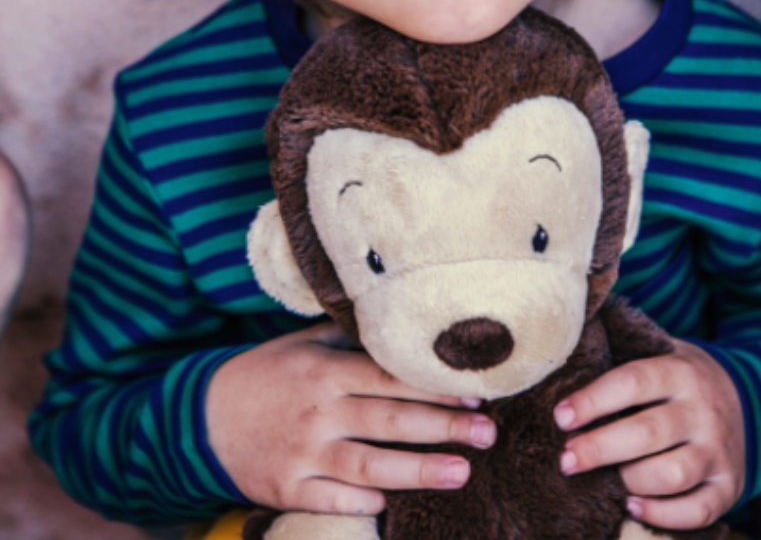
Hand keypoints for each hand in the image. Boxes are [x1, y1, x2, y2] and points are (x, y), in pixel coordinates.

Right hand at [206, 321, 495, 514]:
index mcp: (325, 371)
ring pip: (370, 467)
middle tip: (488, 433)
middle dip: (443, 427)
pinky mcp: (288, 490)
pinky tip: (397, 506)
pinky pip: (334, 501)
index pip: (390, 378)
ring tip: (462, 472)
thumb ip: (348, 340)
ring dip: (418, 471)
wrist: (201, 419)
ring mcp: (303, 454)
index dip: (433, 387)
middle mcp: (318, 412)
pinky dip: (365, 505)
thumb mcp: (301, 345)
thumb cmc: (264, 375)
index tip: (474, 393)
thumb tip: (399, 325)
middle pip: (390, 422)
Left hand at [553, 340, 744, 530]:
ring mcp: (719, 451)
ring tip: (601, 481)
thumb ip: (623, 359)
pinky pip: (698, 511)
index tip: (560, 417)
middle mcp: (702, 411)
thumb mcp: (661, 355)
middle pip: (648, 433)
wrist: (751, 397)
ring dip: (629, 480)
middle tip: (566, 459)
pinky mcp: (729, 487)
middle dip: (600, 449)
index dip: (594, 401)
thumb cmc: (679, 379)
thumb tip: (562, 373)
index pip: (633, 382)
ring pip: (672, 475)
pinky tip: (632, 506)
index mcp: (680, 372)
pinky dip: (662, 515)